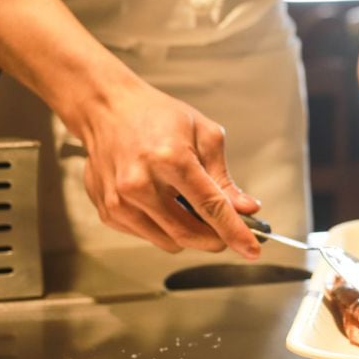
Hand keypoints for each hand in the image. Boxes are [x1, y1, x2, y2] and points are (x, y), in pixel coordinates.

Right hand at [74, 82, 261, 256]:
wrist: (107, 109)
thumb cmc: (156, 116)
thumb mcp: (203, 135)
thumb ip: (224, 178)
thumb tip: (245, 209)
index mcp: (169, 159)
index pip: (210, 207)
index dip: (235, 232)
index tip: (252, 249)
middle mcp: (140, 183)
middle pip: (189, 233)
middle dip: (216, 239)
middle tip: (228, 230)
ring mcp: (120, 201)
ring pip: (170, 242)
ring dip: (190, 234)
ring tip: (189, 204)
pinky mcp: (108, 212)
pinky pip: (149, 236)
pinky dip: (165, 227)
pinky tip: (163, 202)